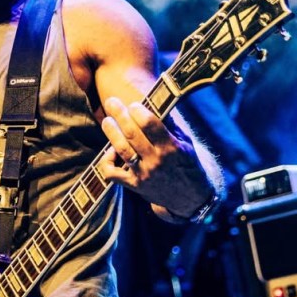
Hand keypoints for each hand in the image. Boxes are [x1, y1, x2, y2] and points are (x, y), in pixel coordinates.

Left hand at [100, 97, 212, 216]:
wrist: (190, 196)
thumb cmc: (187, 162)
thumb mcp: (185, 141)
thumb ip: (170, 123)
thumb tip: (156, 100)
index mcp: (171, 146)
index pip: (150, 124)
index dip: (138, 111)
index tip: (133, 103)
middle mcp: (156, 161)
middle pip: (132, 134)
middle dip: (120, 115)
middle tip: (111, 102)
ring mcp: (144, 174)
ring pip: (121, 150)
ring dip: (111, 133)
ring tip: (107, 121)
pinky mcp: (134, 185)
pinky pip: (112, 173)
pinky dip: (107, 161)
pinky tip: (110, 151)